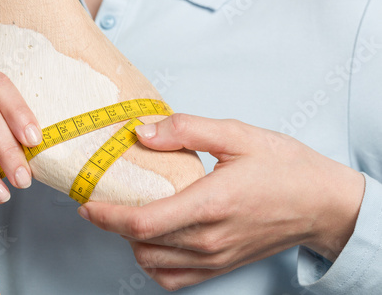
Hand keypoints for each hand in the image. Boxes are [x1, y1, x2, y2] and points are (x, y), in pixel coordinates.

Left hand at [78, 113, 364, 289]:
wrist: (322, 204)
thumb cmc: (285, 167)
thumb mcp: (238, 134)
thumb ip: (186, 130)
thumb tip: (142, 132)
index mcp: (212, 204)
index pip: (144, 223)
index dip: (107, 216)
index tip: (87, 203)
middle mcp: (210, 239)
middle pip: (141, 244)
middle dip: (113, 224)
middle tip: (104, 200)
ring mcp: (216, 259)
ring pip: (153, 263)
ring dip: (131, 242)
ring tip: (128, 215)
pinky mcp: (221, 266)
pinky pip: (174, 279)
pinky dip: (153, 262)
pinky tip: (153, 241)